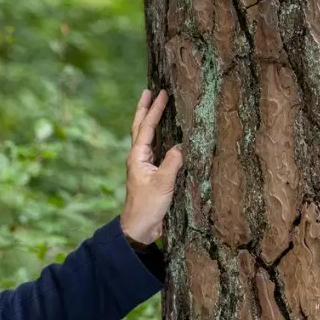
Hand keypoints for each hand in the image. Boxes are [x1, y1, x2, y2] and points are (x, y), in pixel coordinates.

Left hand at [121, 88, 183, 246]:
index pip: (147, 127)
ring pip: (145, 137)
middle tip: (149, 91)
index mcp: (138, 157)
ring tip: (154, 106)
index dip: (154, 109)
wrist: (139, 228)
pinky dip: (157, 136)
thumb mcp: (163, 183)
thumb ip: (173, 162)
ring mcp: (143, 165)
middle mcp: (138, 158)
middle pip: (140, 127)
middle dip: (145, 109)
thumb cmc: (148, 207)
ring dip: (149, 120)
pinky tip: (164, 135)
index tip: (161, 92)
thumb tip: (182, 144)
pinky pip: (153, 148)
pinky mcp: (150, 174)